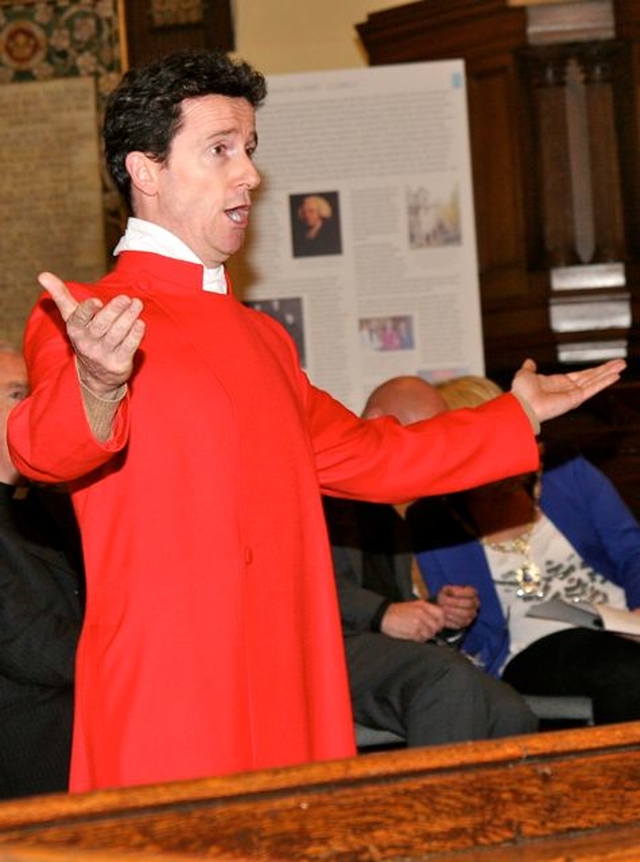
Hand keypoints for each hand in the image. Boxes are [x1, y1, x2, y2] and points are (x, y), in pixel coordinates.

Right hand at [39, 271, 145, 397]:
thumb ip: (61, 296)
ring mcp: (104, 354)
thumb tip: (42, 275)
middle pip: (101, 325)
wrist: (96, 376)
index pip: (79, 318)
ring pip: (117, 334)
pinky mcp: (119, 363)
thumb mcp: (72, 318)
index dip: (88, 310)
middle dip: (114, 310)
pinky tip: (140, 323)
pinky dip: (135, 335)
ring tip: (137, 304)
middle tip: (126, 298)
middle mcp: (88, 343)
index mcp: (75, 329)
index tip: (97, 302)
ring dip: (128, 318)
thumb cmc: (86, 337)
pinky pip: (128, 348)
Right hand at [380, 600, 444, 642]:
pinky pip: (421, 639)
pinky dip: (417, 639)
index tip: (438, 625)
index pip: (441, 614)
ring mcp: (418, 622)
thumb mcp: (414, 606)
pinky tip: (411, 635)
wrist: (384, 614)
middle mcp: (422, 613)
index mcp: (423, 605)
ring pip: (430, 634)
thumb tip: (437, 621)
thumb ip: (426, 611)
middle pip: (437, 626)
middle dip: (432, 631)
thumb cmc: (398, 612)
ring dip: (424, 636)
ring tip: (416, 633)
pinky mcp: (413, 631)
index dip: (441, 621)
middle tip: (425, 631)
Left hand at [436, 584, 478, 628]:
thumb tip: (451, 593)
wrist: (445, 607)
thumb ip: (449, 590)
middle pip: (469, 603)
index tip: (449, 592)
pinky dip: (451, 620)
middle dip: (454, 602)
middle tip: (443, 602)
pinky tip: (444, 616)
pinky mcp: (466, 623)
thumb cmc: (447, 596)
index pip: (471, 592)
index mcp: (472, 593)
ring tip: (443, 608)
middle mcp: (475, 604)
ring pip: (465, 615)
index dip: (460, 592)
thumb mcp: (447, 590)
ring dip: (452, 611)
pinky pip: (461, 623)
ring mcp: (472, 615)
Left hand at [511, 357, 625, 422]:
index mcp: (558, 383)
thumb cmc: (521, 393)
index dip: (593, 370)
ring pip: (595, 381)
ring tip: (622, 365)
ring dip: (609, 373)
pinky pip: (593, 388)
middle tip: (621, 363)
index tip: (604, 366)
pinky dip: (604, 381)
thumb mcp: (525, 374)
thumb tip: (529, 361)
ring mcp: (573, 394)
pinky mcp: (576, 398)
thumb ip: (530, 368)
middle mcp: (568, 389)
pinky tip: (615, 375)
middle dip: (606, 370)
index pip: (580, 375)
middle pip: (591, 377)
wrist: (522, 405)